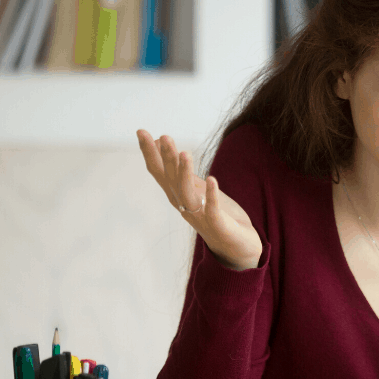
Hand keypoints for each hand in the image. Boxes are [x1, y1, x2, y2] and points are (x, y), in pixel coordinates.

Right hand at [137, 129, 262, 270]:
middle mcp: (184, 205)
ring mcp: (199, 215)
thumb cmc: (215, 214)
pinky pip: (212, 209)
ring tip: (185, 153)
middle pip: (171, 179)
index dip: (150, 153)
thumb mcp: (196, 187)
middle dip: (167, 158)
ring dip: (185, 173)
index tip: (142, 131)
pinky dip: (212, 195)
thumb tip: (161, 143)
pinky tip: (212, 180)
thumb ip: (179, 169)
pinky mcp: (218, 224)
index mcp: (178, 194)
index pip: (160, 171)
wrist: (236, 246)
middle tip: (164, 137)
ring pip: (188, 193)